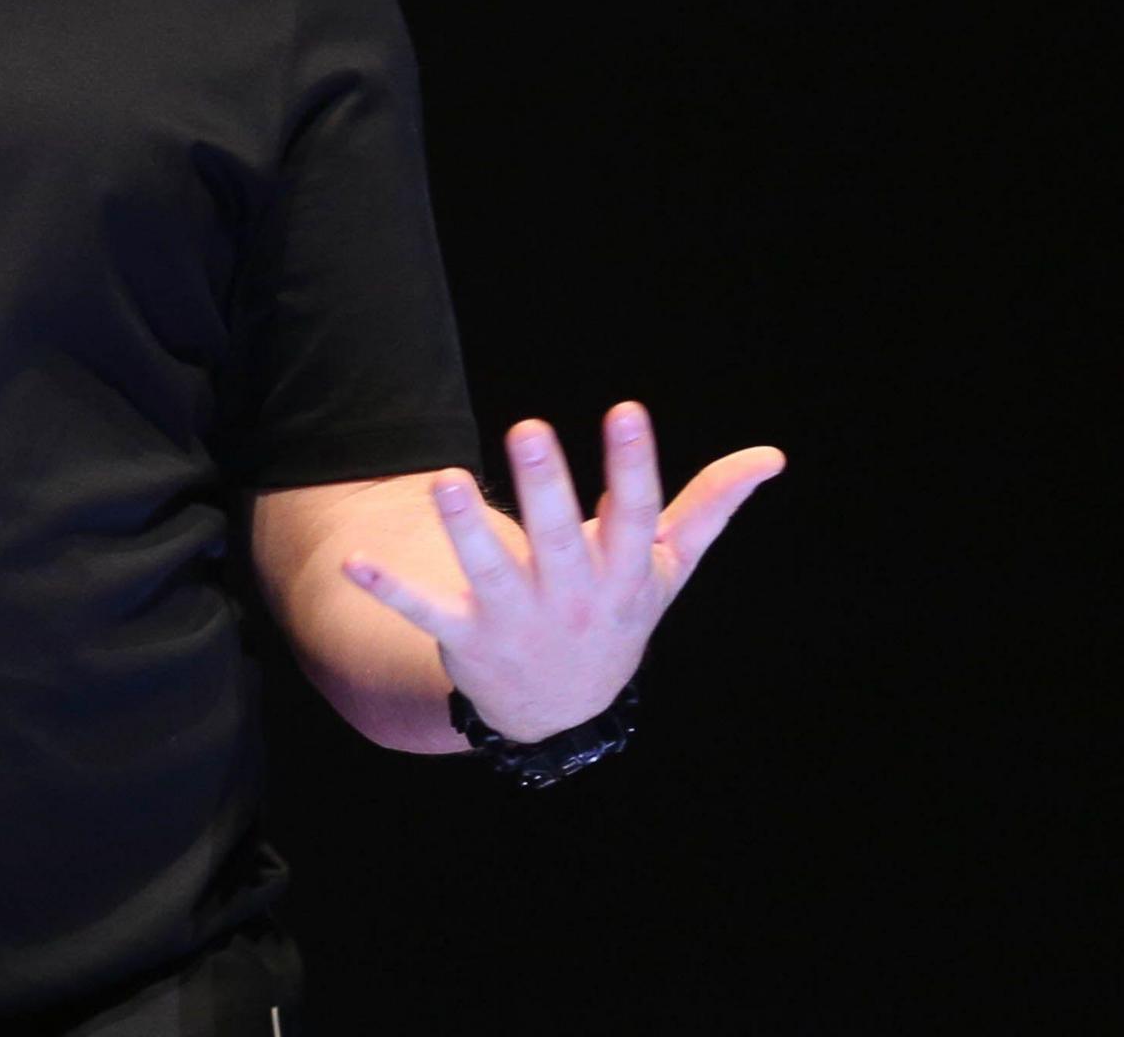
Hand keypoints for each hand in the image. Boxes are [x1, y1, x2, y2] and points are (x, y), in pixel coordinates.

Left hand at [338, 403, 782, 741]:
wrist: (562, 713)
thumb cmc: (617, 615)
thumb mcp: (666, 571)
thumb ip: (708, 510)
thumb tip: (770, 457)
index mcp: (625, 575)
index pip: (635, 516)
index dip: (632, 466)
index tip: (627, 411)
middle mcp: (574, 599)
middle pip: (560, 541)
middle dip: (545, 487)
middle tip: (529, 428)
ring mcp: (519, 620)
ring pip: (492, 572)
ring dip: (466, 529)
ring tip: (444, 479)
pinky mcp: (467, 638)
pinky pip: (425, 612)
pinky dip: (389, 589)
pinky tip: (353, 561)